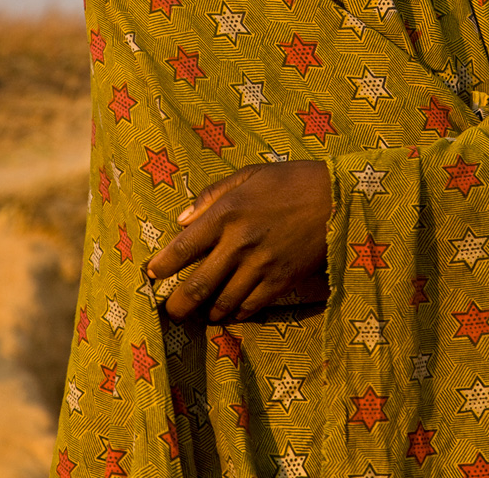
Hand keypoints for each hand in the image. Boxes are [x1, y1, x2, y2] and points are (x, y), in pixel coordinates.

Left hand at [147, 160, 331, 322]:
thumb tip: (181, 220)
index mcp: (228, 212)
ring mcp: (261, 265)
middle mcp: (239, 242)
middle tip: (168, 311)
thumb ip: (211, 195)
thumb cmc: (290, 180)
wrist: (337, 198)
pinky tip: (231, 311)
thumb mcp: (249, 175)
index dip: (162, 265)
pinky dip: (236, 313)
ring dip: (207, 312)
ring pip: (223, 302)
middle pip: (198, 285)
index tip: (150, 275)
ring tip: (199, 314)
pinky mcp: (281, 281)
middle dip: (178, 304)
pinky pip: (251, 307)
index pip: (183, 246)